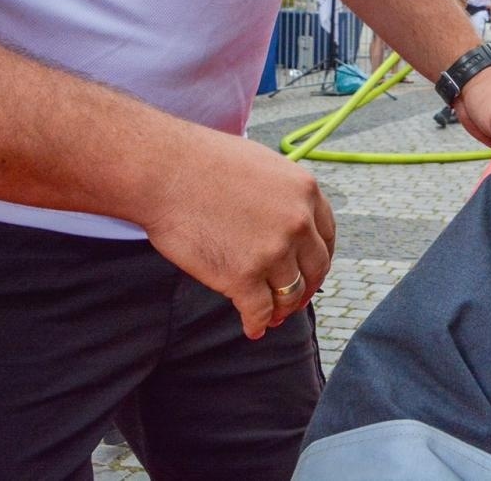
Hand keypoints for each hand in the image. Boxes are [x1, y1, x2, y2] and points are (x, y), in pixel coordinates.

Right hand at [142, 126, 334, 339]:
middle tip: (294, 300)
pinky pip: (260, 311)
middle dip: (306, 288)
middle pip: (315, 268)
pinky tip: (252, 328)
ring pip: (289, 294)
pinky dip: (257, 324)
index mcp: (305, 191)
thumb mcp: (262, 166)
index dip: (318, 259)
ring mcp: (273, 251)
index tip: (310, 272)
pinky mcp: (243, 277)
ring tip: (272, 317)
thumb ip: (282, 196)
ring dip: (281, 310)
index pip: (326, 236)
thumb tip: (286, 222)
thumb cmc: (202, 163)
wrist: (165, 172)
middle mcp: (298, 222)